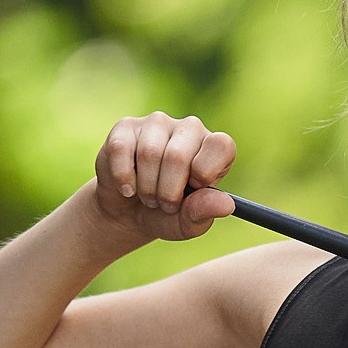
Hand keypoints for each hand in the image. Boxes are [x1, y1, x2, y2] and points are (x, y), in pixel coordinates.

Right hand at [82, 111, 237, 242]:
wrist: (128, 213)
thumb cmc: (166, 215)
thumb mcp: (187, 223)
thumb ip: (204, 212)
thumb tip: (226, 205)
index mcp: (214, 149)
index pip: (221, 145)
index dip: (205, 170)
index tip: (194, 187)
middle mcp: (189, 129)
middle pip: (178, 156)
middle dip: (167, 191)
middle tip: (164, 204)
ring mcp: (158, 123)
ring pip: (149, 153)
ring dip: (146, 187)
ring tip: (148, 196)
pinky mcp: (126, 126)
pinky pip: (121, 149)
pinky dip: (123, 177)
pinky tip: (127, 187)